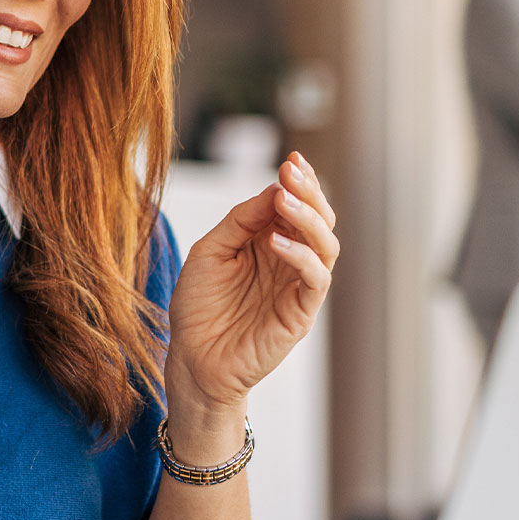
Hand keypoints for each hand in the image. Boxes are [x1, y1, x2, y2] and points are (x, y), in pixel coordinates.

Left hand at [165, 151, 338, 411]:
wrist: (192, 358)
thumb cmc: (198, 306)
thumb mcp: (210, 252)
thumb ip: (240, 221)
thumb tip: (272, 190)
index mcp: (270, 243)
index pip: (296, 206)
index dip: (298, 182)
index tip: (292, 160)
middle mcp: (290, 261)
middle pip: (318, 220)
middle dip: (309, 192)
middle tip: (292, 172)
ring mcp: (298, 287)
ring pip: (326, 246)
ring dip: (308, 219)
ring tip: (284, 200)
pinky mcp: (301, 313)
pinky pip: (315, 280)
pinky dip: (301, 257)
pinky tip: (276, 243)